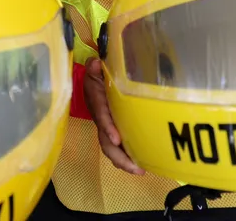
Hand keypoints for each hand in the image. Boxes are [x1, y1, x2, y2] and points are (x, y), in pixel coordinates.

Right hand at [83, 57, 143, 174]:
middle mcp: (100, 118)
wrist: (96, 78)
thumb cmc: (99, 73)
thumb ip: (95, 67)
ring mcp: (107, 126)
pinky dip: (127, 157)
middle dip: (119, 156)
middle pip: (105, 140)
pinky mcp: (114, 130)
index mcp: (97, 101)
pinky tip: (141, 164)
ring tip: (140, 170)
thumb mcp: (95, 68)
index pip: (101, 115)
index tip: (117, 139)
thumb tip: (95, 64)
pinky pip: (118, 147)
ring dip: (124, 161)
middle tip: (136, 168)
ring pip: (111, 148)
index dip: (107, 127)